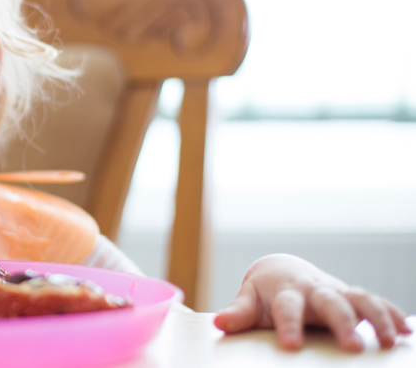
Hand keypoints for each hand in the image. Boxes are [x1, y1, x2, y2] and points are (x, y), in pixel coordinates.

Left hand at [214, 253, 410, 350]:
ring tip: (389, 341)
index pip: (286, 308)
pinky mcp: (352, 295)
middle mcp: (314, 289)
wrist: (282, 270)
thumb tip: (219, 323)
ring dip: (376, 318)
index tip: (290, 346)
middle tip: (352, 347)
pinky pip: (375, 302)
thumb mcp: (249, 301)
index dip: (288, 326)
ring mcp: (336, 291)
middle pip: (329, 302)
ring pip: (359, 299)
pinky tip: (407, 332)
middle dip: (342, 323)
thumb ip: (239, 314)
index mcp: (286, 293)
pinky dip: (392, 314)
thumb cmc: (264, 293)